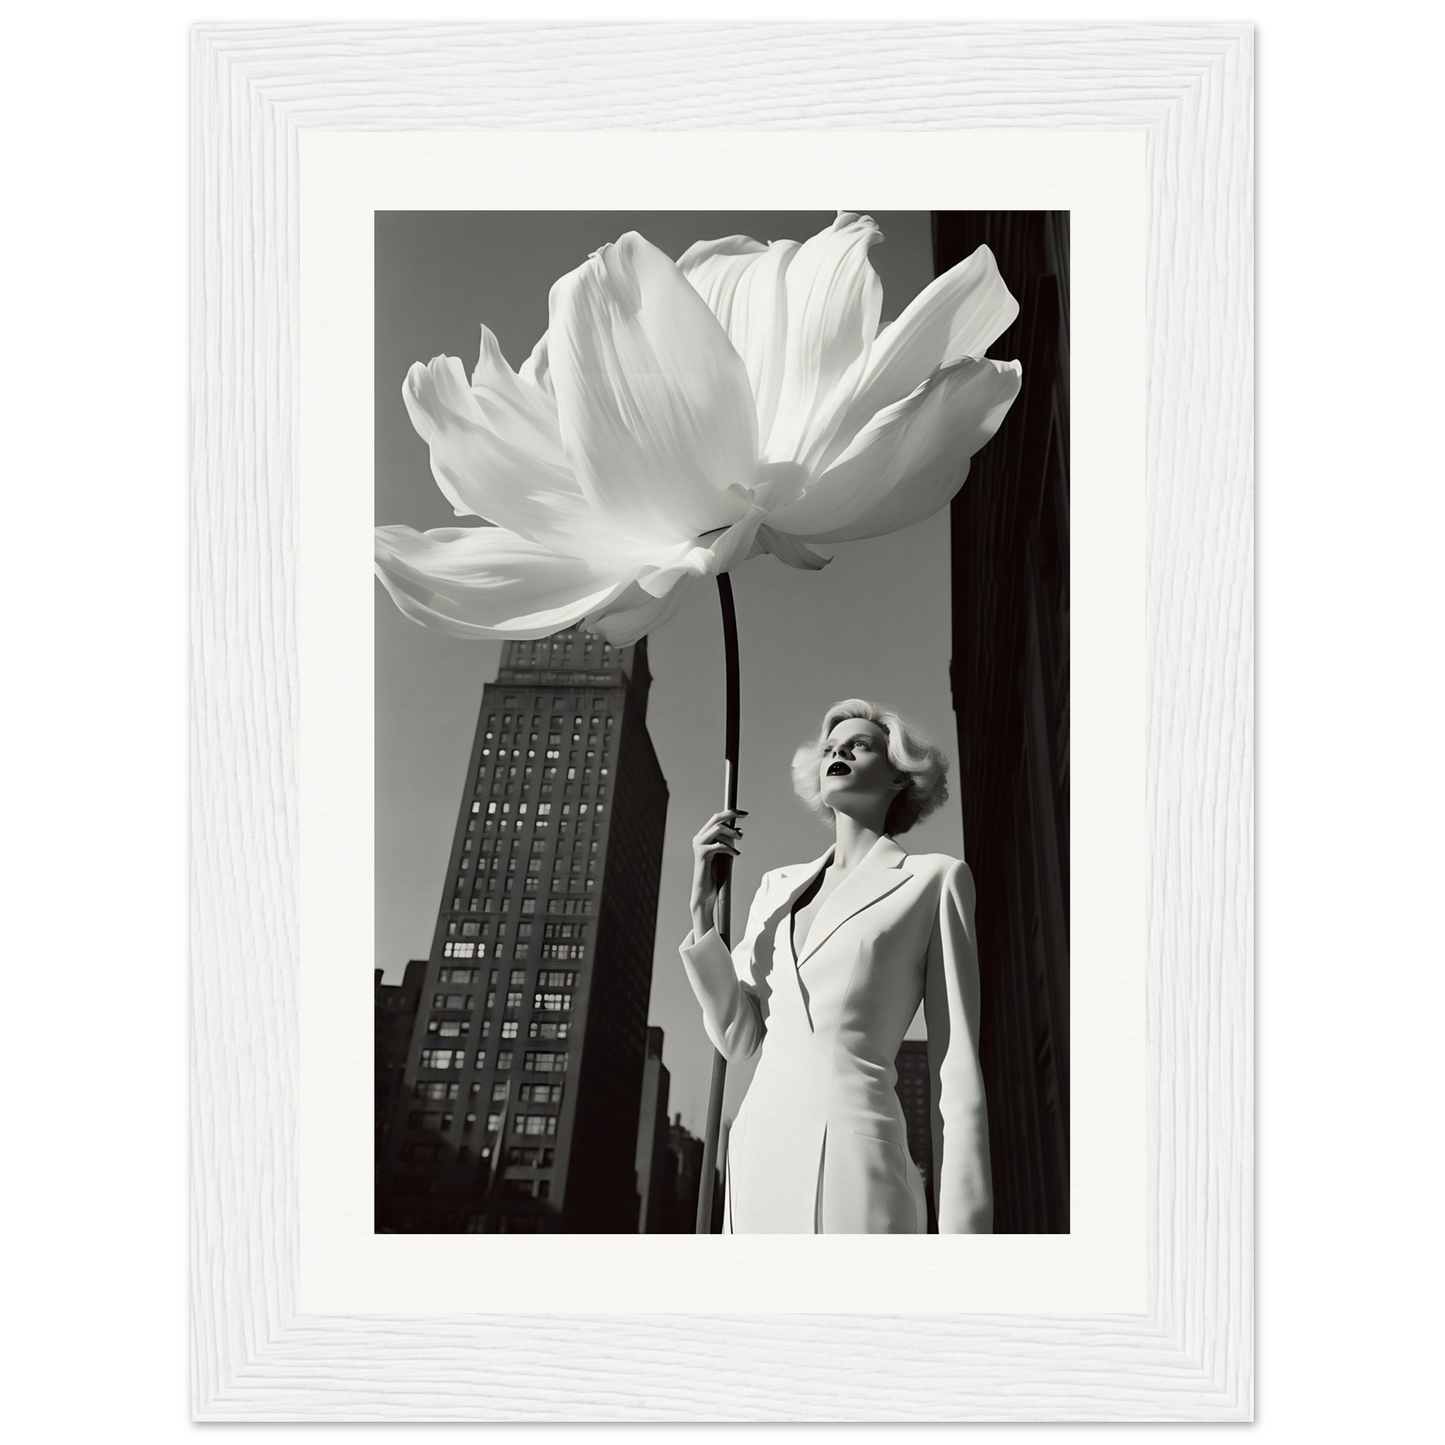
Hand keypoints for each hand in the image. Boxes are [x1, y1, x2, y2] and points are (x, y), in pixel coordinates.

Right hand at [690, 808, 747, 938]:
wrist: (705, 893)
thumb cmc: (715, 874)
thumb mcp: (724, 854)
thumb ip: (728, 842)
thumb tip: (739, 832)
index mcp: (703, 836)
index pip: (716, 818)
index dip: (730, 813)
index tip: (744, 813)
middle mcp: (698, 838)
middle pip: (715, 819)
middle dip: (731, 815)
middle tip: (745, 816)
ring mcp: (698, 845)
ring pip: (718, 829)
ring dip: (732, 833)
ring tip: (739, 840)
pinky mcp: (701, 854)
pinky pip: (719, 844)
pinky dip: (730, 848)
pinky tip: (736, 854)